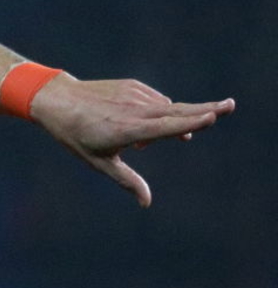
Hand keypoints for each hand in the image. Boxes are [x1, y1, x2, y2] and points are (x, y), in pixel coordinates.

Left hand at [28, 73, 234, 206]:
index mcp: (128, 129)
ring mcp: (134, 94)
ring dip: (173, 122)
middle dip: (206, 109)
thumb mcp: (99, 162)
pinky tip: (137, 128)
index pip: (166, 126)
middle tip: (230, 106)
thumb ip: (127, 181)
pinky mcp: (131, 85)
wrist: (56, 99)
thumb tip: (147, 203)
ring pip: (168, 106)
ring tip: (140, 146)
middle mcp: (134, 109)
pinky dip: (155, 113)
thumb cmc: (75, 135)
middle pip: (178, 110)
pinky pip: (154, 100)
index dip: (190, 123)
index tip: (211, 118)